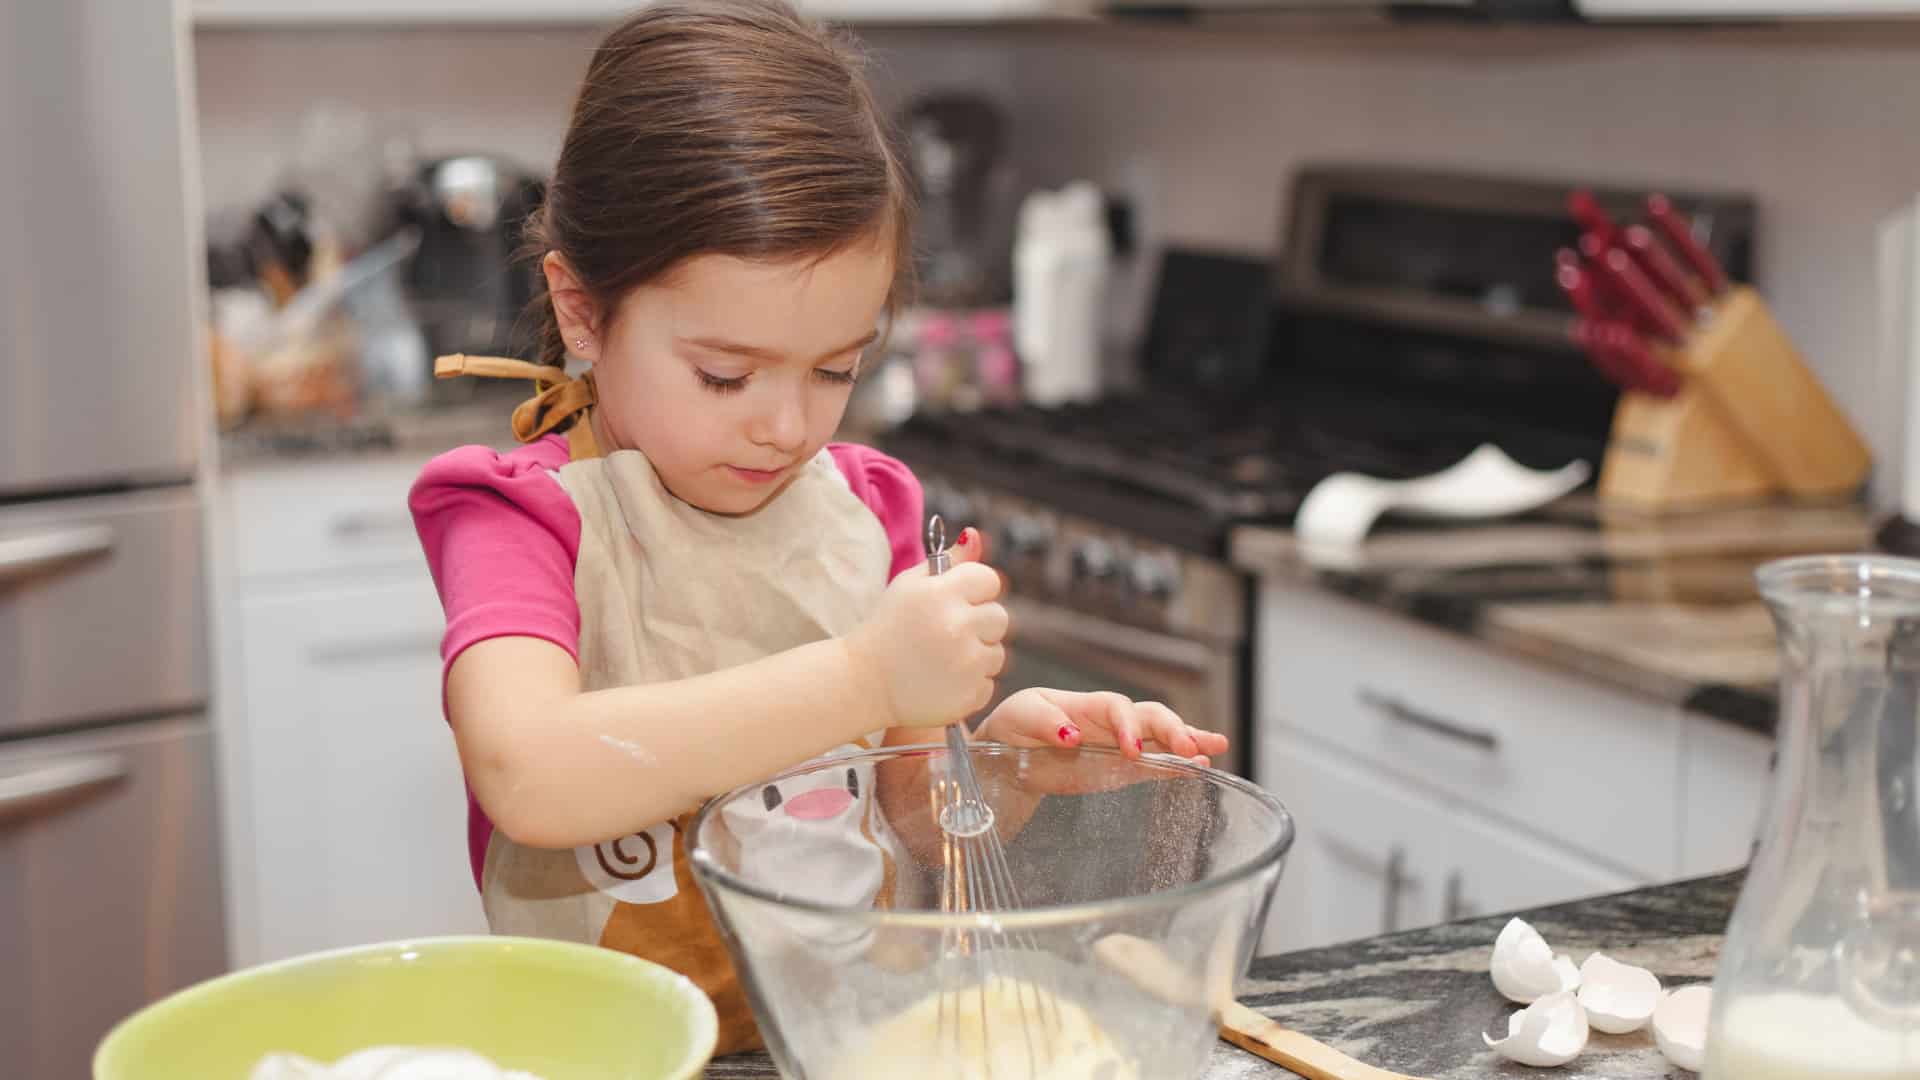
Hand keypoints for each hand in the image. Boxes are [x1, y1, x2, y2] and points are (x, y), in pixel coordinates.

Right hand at [845, 528, 1006, 729]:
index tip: (956, 603)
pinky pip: (988, 683)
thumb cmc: (887, 628)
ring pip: (998, 653)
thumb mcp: (910, 586)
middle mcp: (956, 626)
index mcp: (940, 593)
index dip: (976, 591)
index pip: (990, 580)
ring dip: (977, 655)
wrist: (862, 683)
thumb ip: (948, 560)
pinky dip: (970, 684)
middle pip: (999, 617)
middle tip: (946, 634)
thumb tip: (977, 535)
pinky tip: (943, 681)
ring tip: (943, 659)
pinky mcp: (969, 695)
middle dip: (978, 624)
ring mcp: (965, 663)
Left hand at [977, 687, 1227, 766]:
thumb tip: (1071, 733)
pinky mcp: (1120, 770)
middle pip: (1151, 717)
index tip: (1131, 750)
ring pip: (1162, 737)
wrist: (1004, 754)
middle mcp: (1110, 722)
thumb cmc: (1012, 727)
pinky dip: (1175, 767)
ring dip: (1188, 740)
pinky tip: (1197, 768)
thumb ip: (1045, 722)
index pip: (1119, 707)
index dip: (1129, 726)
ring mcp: (1119, 746)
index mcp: (1086, 705)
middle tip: (1190, 748)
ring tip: (1215, 748)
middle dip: (1174, 729)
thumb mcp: (1020, 716)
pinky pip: (1153, 767)